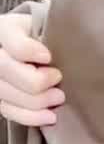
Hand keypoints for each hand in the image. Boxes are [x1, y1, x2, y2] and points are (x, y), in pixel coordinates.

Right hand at [0, 12, 64, 126]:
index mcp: (4, 29)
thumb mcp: (47, 27)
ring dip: (37, 100)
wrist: (34, 48)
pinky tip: (50, 116)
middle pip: (4, 68)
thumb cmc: (44, 37)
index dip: (29, 51)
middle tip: (58, 79)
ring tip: (58, 97)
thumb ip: (50, 34)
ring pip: (5, 92)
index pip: (11, 41)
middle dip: (36, 80)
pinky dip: (32, 116)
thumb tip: (52, 57)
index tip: (48, 57)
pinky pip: (9, 111)